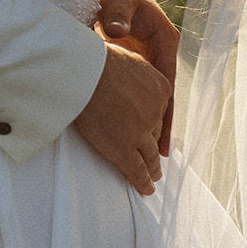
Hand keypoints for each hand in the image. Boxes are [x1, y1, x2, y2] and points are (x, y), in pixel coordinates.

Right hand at [73, 42, 170, 195]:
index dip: (154, 122)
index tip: (152, 129)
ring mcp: (141, 133)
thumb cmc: (99, 59)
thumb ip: (133, 71)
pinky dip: (142, 182)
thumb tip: (126, 73)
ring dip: (153, 168)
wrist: (86, 73)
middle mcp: (156, 112)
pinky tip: (146, 189)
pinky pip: (137, 171)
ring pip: (150, 156)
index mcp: (160, 88)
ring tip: (154, 177)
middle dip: (155, 146)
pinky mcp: (124, 149)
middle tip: (156, 157)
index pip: (160, 111)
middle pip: (156, 133)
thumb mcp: (127, 57)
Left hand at [95, 0, 178, 155]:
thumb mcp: (119, 0)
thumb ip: (118, 13)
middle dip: (162, 123)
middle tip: (160, 153)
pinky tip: (134, 128)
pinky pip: (140, 89)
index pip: (168, 82)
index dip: (166, 110)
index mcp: (165, 39)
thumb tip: (118, 30)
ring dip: (152, 120)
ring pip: (154, 95)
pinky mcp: (137, 61)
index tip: (162, 133)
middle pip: (164, 95)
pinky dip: (138, 108)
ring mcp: (150, 58)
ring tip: (151, 150)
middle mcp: (162, 52)